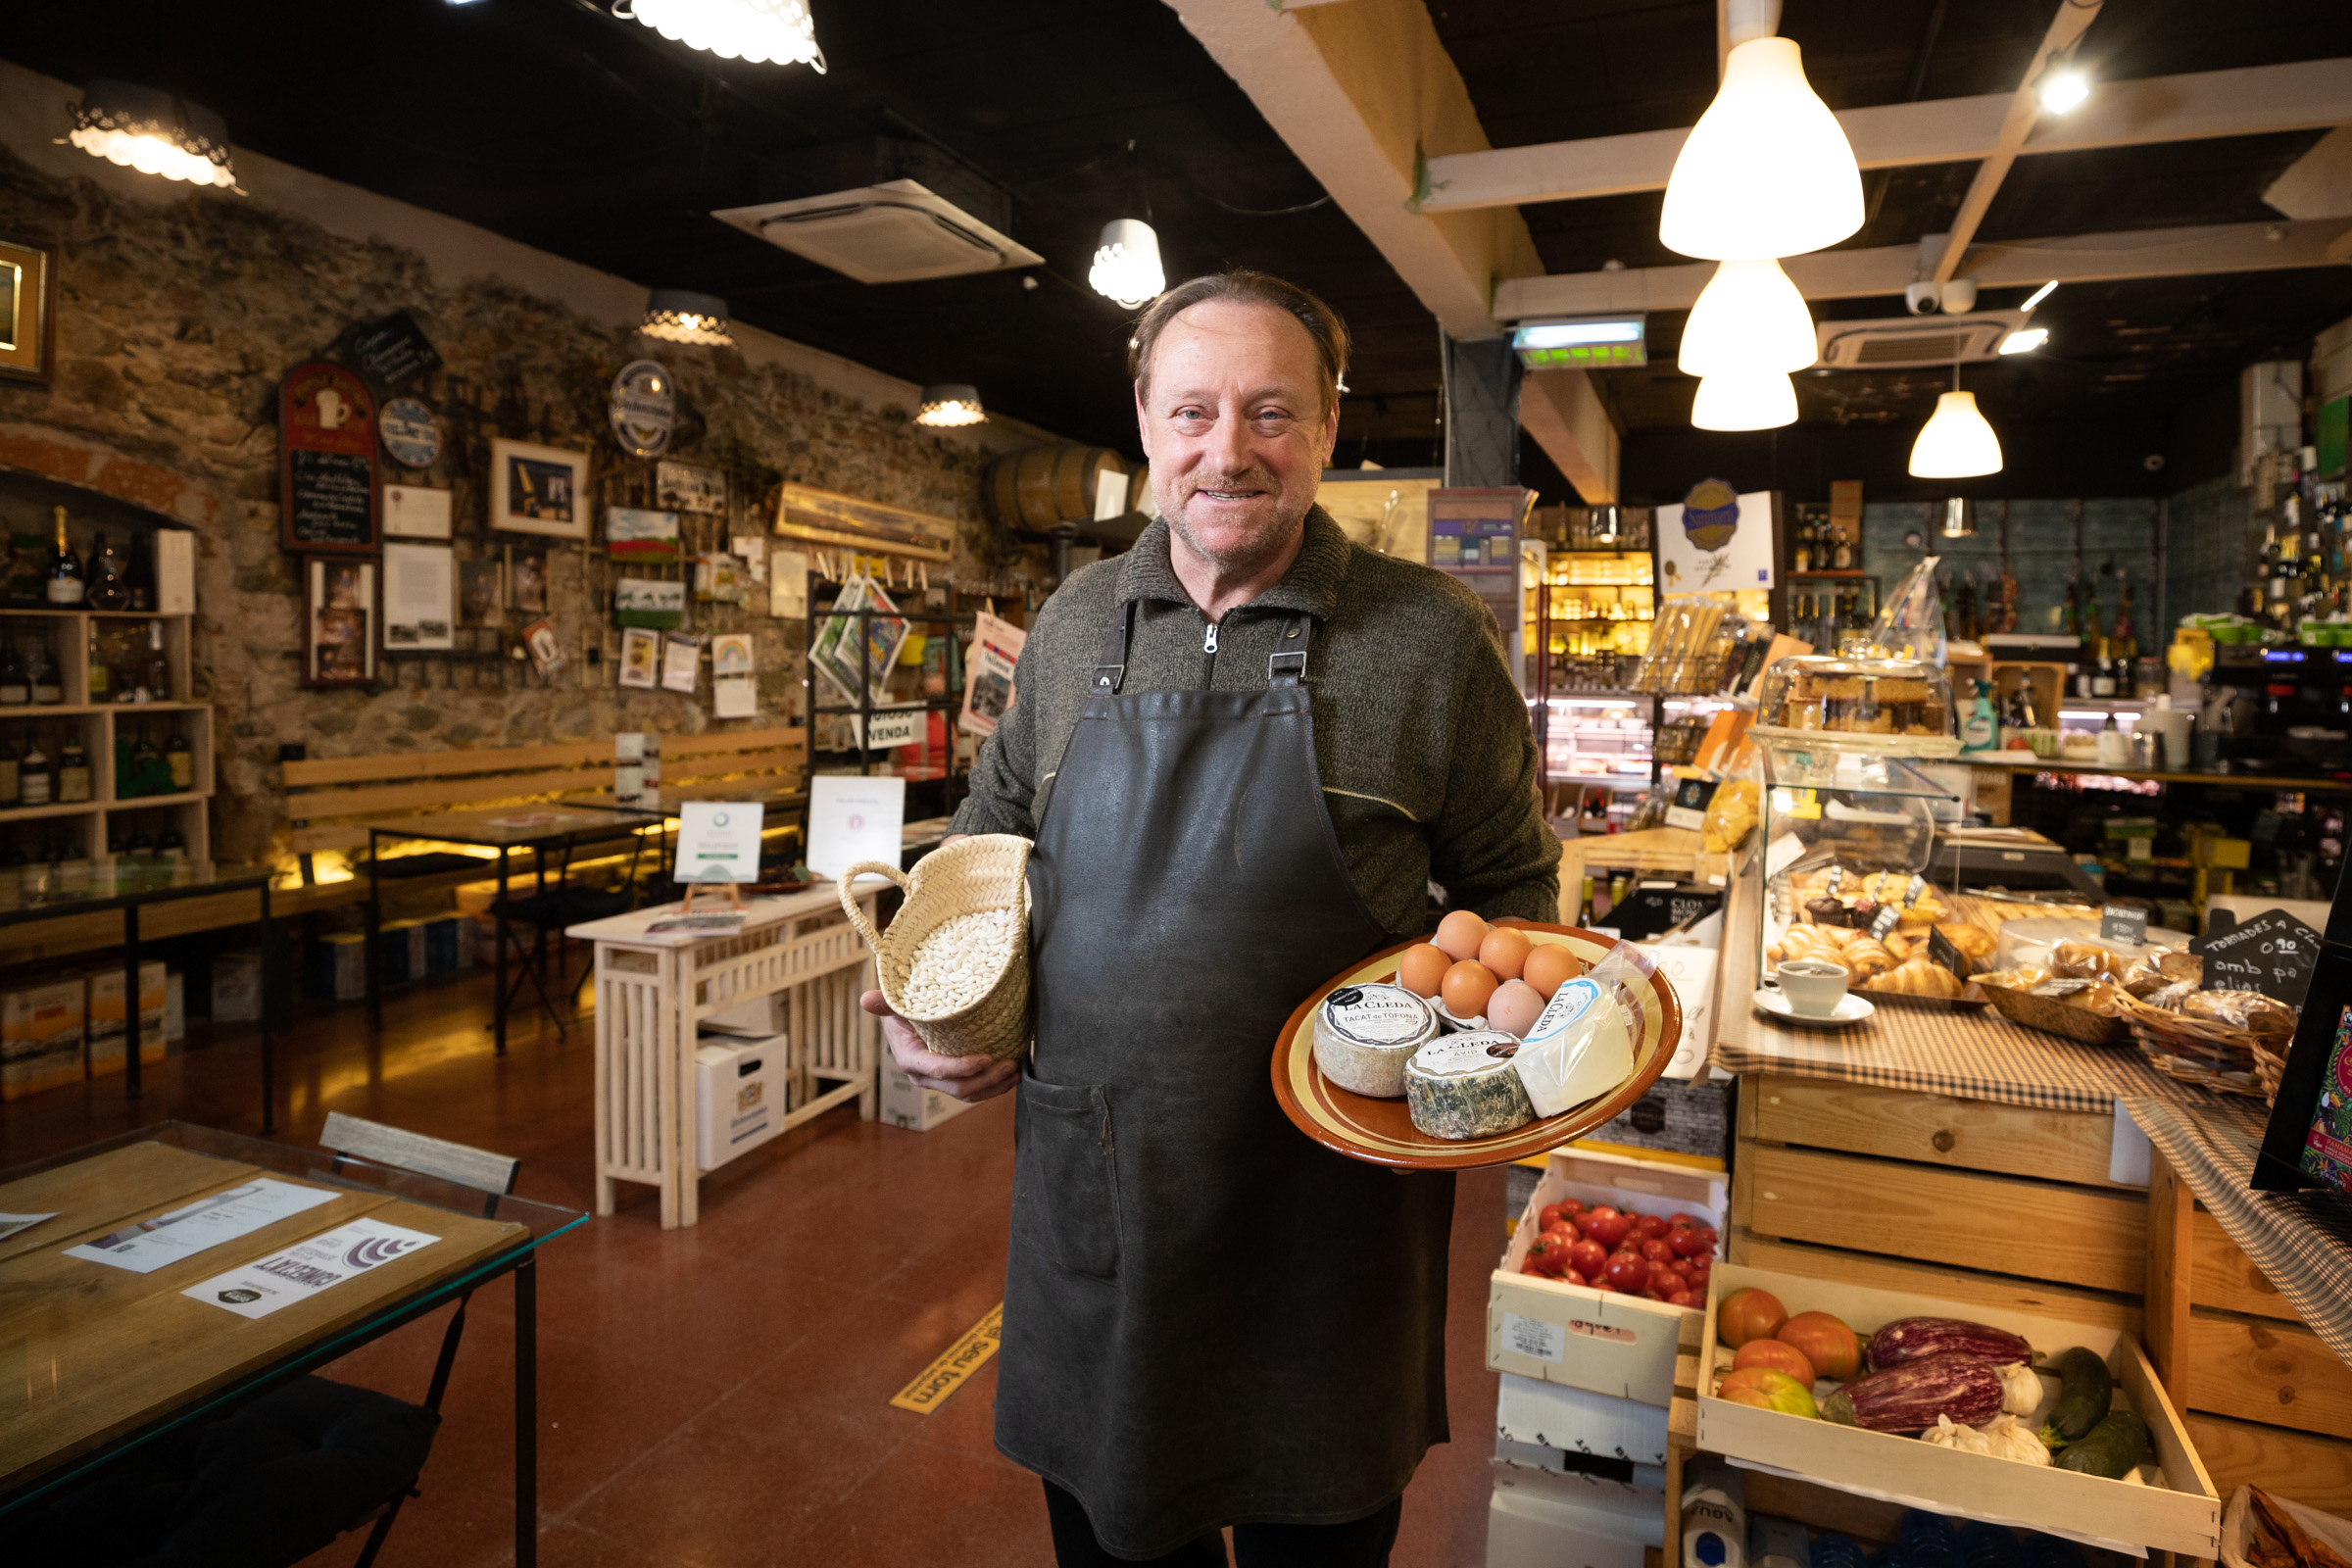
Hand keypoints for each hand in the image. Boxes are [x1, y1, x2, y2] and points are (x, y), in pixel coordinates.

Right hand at [861, 990, 1020, 1102]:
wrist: (906, 1019)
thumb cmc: (903, 1007)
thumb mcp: (896, 1003)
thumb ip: (885, 1003)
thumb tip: (866, 999)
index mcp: (911, 1060)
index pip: (938, 1070)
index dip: (962, 1068)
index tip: (986, 1058)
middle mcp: (925, 1076)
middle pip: (959, 1088)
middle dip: (987, 1080)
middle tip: (1009, 1065)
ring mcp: (940, 1082)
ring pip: (970, 1094)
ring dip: (995, 1086)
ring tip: (1015, 1071)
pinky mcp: (954, 1080)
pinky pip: (976, 1091)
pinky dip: (996, 1086)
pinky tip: (1012, 1074)